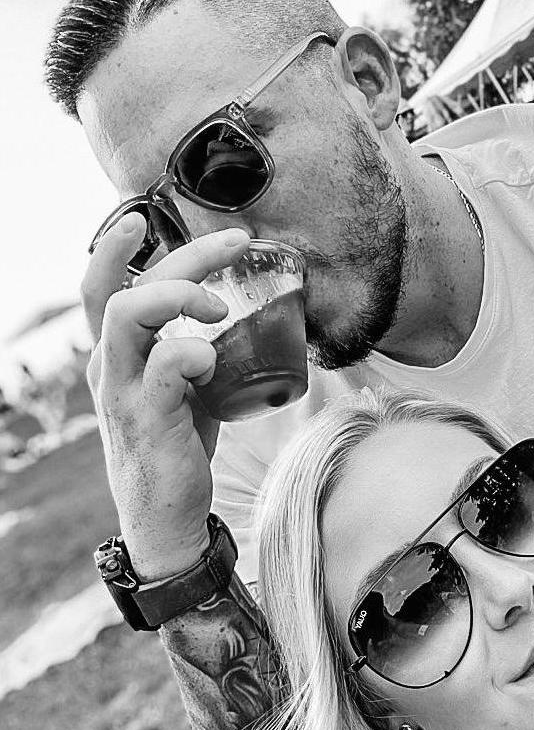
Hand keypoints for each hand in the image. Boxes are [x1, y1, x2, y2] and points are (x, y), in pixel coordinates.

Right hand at [82, 213, 249, 580]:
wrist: (167, 513)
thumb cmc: (177, 442)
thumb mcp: (181, 386)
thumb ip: (191, 348)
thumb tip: (232, 314)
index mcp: (118, 355)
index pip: (101, 288)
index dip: (115, 247)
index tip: (150, 216)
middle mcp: (111, 367)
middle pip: (125, 288)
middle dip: (183, 255)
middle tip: (236, 243)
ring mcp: (124, 393)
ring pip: (128, 315)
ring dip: (179, 294)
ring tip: (220, 307)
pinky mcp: (147, 419)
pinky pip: (164, 368)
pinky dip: (192, 353)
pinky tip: (212, 363)